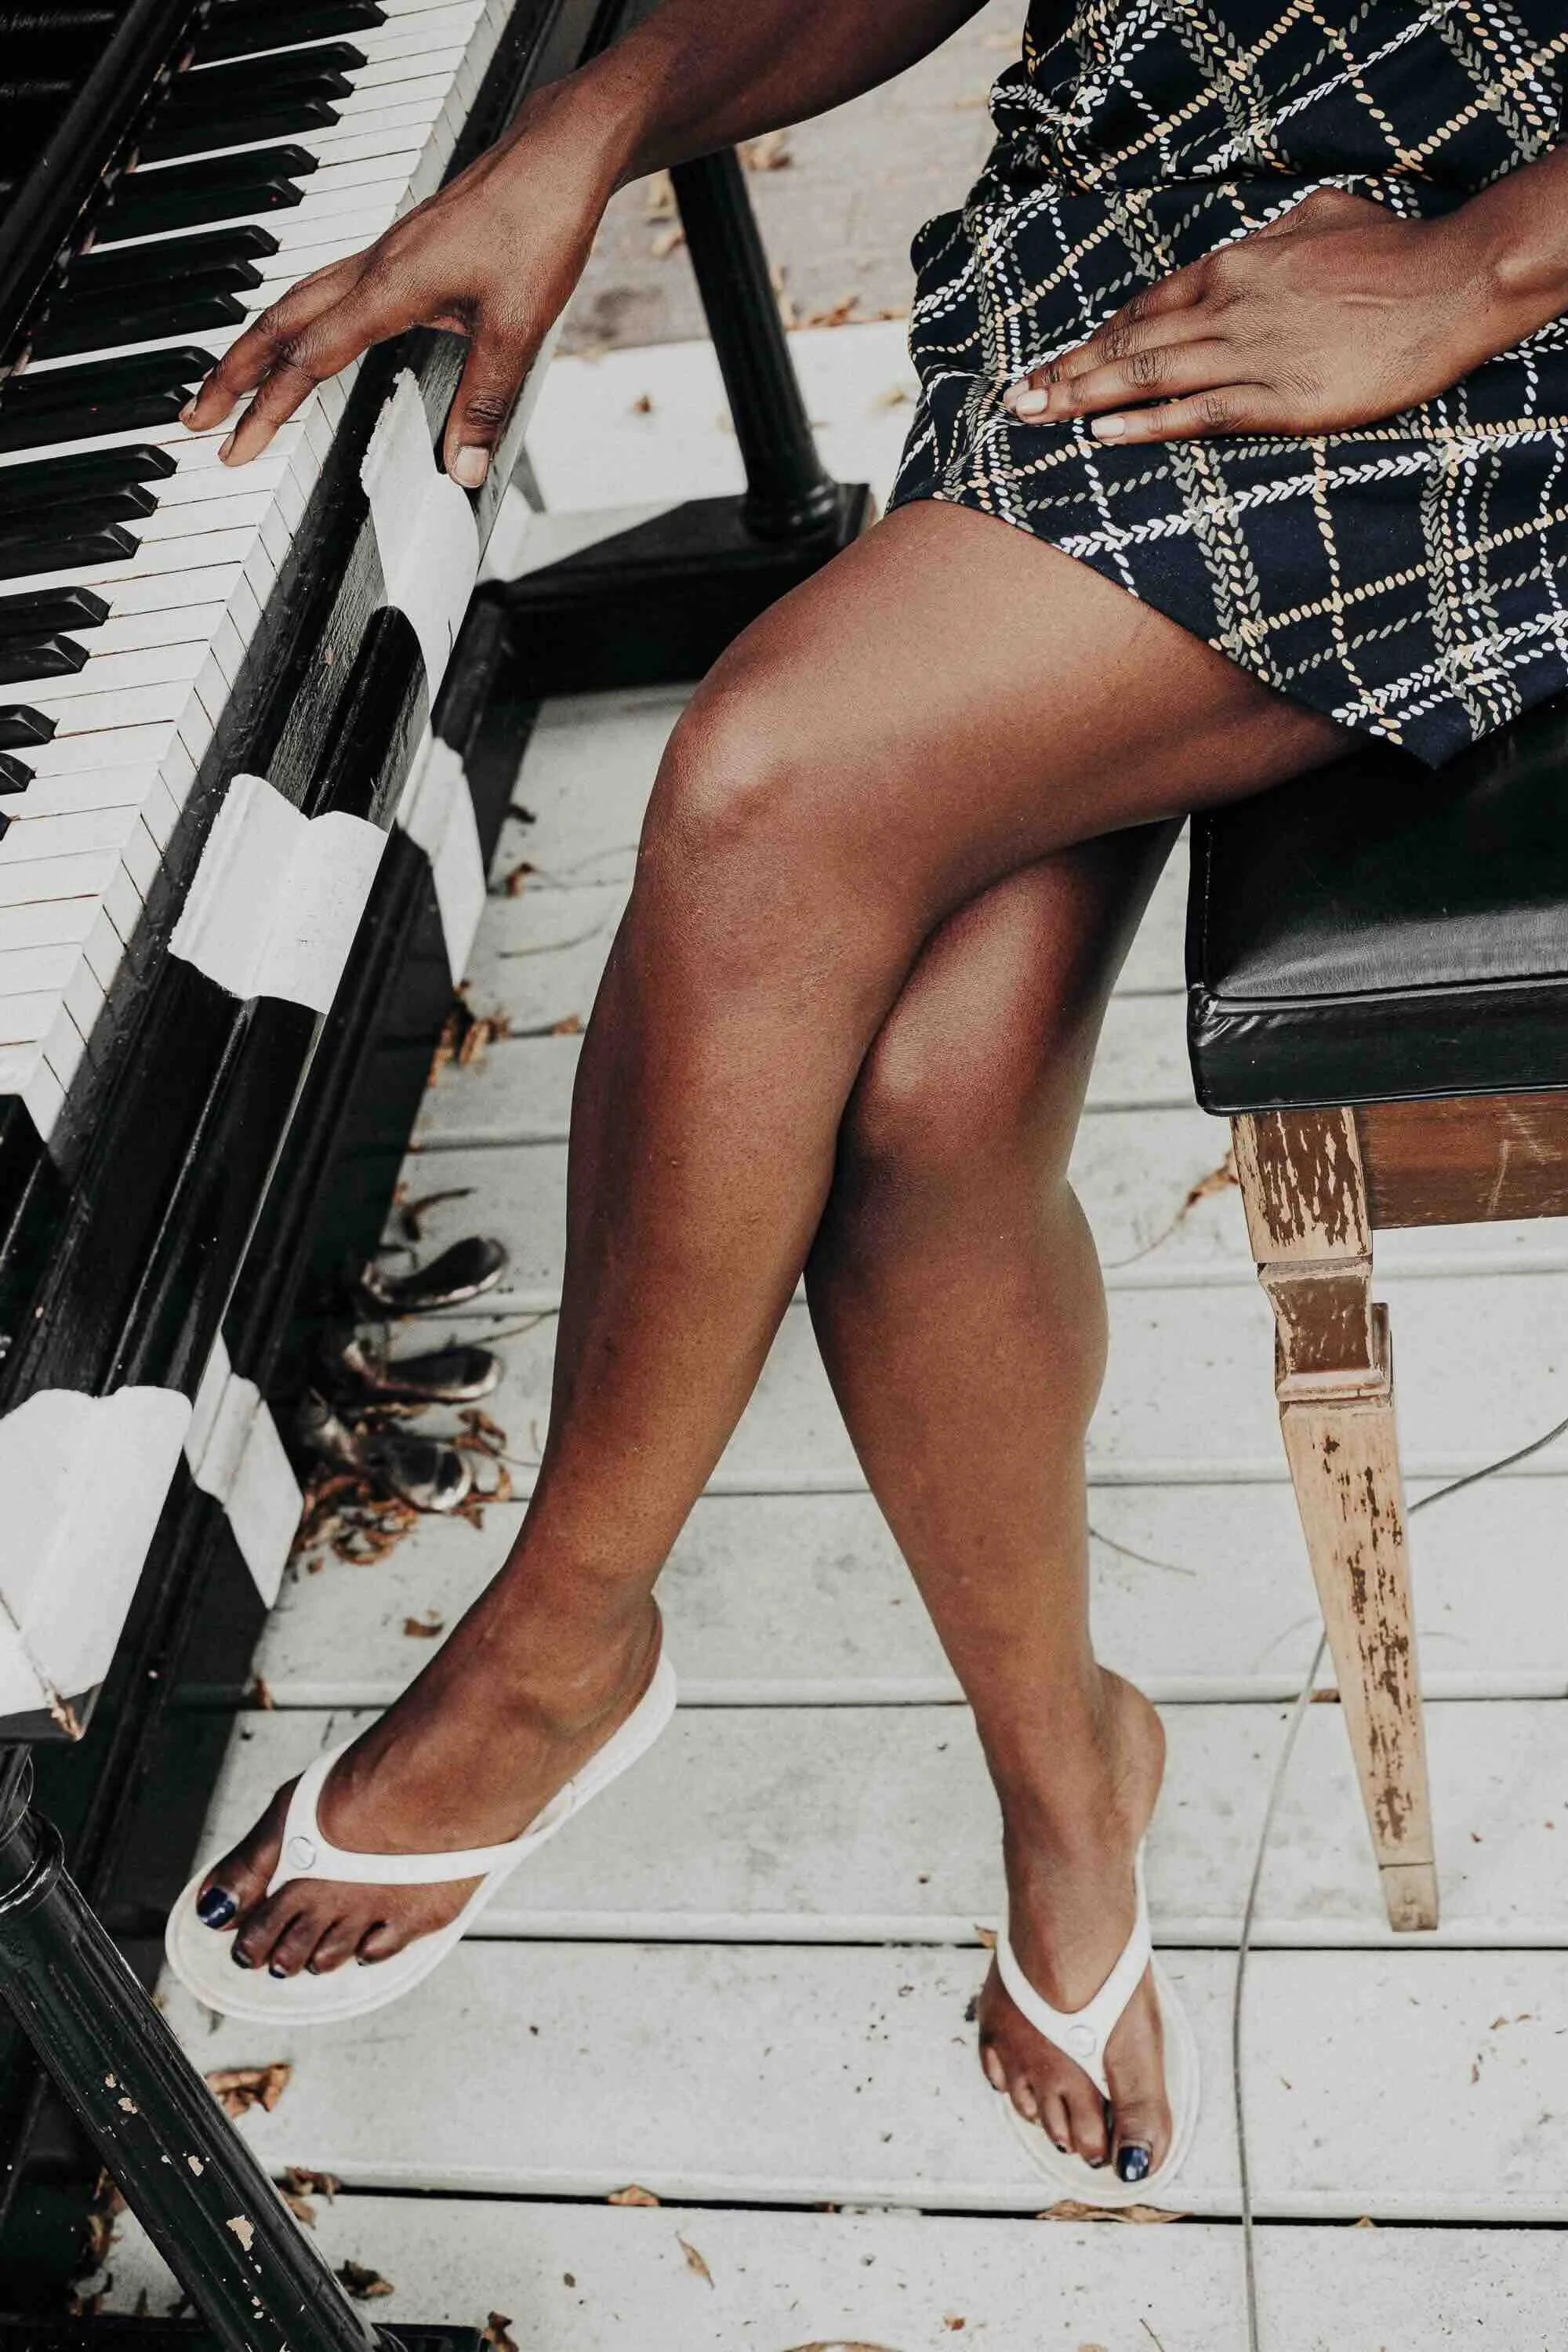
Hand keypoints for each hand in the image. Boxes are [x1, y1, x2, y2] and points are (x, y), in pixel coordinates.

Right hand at [180, 88, 619, 483]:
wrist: (557, 157)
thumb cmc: (539, 225)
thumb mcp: (517, 330)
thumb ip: (483, 404)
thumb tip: (461, 467)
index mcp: (389, 288)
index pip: (309, 360)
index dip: (269, 410)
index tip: (238, 447)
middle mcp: (374, 267)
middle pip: (279, 322)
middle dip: (232, 373)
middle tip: (194, 415)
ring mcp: (383, 253)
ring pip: (296, 299)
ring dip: (257, 343)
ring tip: (229, 380)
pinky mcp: (401, 247)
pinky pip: (326, 285)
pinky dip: (296, 317)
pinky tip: (302, 332)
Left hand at [1001, 188, 1506, 444]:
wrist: (1449, 284)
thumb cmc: (1393, 250)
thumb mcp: (1322, 217)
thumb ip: (1275, 234)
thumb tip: (1254, 239)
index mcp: (1237, 265)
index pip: (1148, 306)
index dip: (1098, 338)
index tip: (1059, 361)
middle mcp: (1230, 307)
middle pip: (1131, 342)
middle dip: (1067, 372)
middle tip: (1016, 399)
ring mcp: (1251, 355)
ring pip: (1150, 376)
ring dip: (1085, 398)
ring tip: (1035, 417)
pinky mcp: (1280, 400)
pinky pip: (1197, 414)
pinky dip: (1145, 424)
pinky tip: (1103, 434)